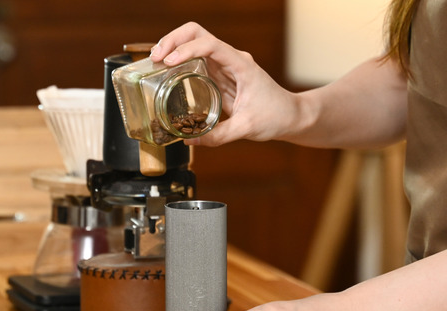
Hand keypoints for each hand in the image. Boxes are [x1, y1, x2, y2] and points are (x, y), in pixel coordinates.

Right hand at [150, 22, 301, 145]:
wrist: (291, 116)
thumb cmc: (276, 116)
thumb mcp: (247, 128)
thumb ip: (218, 136)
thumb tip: (190, 140)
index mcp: (241, 64)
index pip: (210, 44)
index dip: (186, 49)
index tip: (169, 63)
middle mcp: (231, 59)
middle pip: (197, 34)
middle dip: (174, 40)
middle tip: (156, 57)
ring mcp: (224, 66)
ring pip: (194, 43)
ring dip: (173, 48)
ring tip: (155, 63)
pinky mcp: (219, 76)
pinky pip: (196, 62)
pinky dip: (178, 62)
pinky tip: (166, 73)